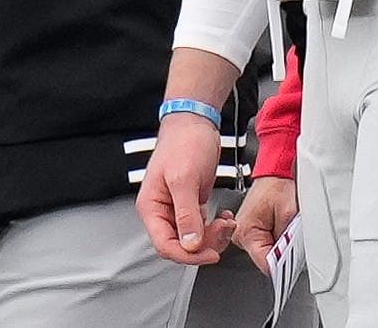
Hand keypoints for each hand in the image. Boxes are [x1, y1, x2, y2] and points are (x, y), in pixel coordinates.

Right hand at [136, 113, 233, 264]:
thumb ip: (186, 213)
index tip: (208, 253)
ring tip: (226, 222)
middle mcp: (164, 210)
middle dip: (204, 243)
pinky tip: (225, 218)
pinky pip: (203, 226)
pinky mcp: (193, 203)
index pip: (164, 245)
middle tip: (221, 231)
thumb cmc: (183, 142)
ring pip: (194, 238)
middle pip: (181, 245)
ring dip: (213, 235)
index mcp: (152, 206)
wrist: (196, 122)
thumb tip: (189, 243)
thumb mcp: (184, 179)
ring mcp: (179, 208)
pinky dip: (216, 227)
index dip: (187, 255)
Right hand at [234, 176, 298, 273]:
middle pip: (264, 259)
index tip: (293, 261)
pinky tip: (280, 226)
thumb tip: (290, 258)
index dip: (282, 266)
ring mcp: (243, 232)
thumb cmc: (278, 185)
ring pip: (265, 252)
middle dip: (281, 253)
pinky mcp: (249, 229)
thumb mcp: (289, 215)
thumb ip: (288, 241)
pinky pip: (264, 242)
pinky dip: (275, 238)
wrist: (274, 170)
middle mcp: (240, 235)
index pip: (264, 264)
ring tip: (284, 226)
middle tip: (290, 235)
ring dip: (278, 245)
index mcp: (246, 233)